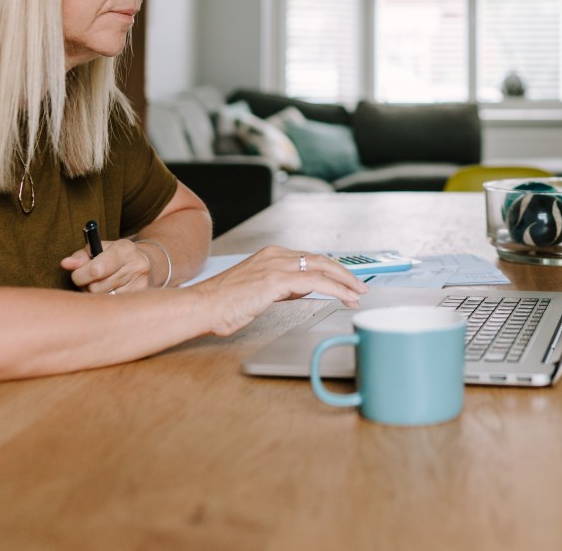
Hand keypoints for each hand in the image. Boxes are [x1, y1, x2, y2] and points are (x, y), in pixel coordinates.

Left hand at [61, 238, 155, 293]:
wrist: (143, 263)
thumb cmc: (114, 255)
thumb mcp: (99, 249)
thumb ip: (81, 257)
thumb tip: (65, 264)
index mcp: (124, 249)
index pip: (98, 268)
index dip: (82, 274)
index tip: (77, 274)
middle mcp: (135, 266)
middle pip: (96, 287)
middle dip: (86, 285)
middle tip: (87, 279)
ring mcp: (140, 283)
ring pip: (102, 298)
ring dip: (94, 294)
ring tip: (99, 285)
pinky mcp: (140, 297)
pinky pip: (112, 306)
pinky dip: (105, 301)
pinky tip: (109, 292)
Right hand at [189, 245, 367, 336]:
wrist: (202, 307)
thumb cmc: (223, 304)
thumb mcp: (259, 292)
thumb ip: (281, 287)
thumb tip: (301, 290)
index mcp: (271, 255)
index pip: (310, 258)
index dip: (331, 270)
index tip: (345, 282)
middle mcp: (275, 255)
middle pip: (320, 259)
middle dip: (344, 273)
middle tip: (359, 286)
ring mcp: (276, 265)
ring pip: (321, 268)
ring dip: (344, 281)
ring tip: (358, 293)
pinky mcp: (276, 280)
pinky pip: (315, 282)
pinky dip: (335, 289)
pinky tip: (345, 297)